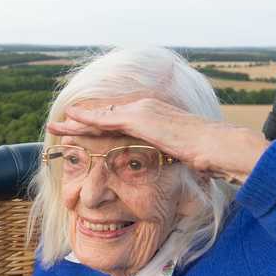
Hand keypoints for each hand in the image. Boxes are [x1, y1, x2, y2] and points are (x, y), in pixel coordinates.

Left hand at [46, 97, 270, 184]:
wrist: (220, 145)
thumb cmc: (208, 154)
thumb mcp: (182, 155)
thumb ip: (169, 157)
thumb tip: (170, 168)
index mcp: (154, 116)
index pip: (118, 120)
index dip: (97, 126)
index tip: (79, 133)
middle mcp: (146, 107)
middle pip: (105, 114)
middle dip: (80, 121)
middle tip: (58, 124)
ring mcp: (143, 109)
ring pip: (101, 115)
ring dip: (77, 120)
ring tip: (56, 125)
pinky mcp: (142, 117)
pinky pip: (107, 118)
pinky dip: (87, 119)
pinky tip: (71, 120)